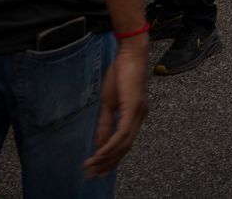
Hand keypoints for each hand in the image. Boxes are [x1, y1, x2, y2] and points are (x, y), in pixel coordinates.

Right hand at [84, 34, 149, 176]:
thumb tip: (99, 143)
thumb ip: (105, 123)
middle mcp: (140, 117)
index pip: (124, 143)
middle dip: (108, 163)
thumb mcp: (109, 103)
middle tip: (92, 176)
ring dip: (106, 157)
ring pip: (124, 144)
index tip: (97, 170)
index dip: (111, 158)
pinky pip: (122, 133)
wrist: (130, 54)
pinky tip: (99, 153)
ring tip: (91, 167)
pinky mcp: (134, 108)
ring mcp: (139, 114)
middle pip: (125, 148)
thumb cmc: (120, 74)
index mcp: (135, 116)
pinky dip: (110, 145)